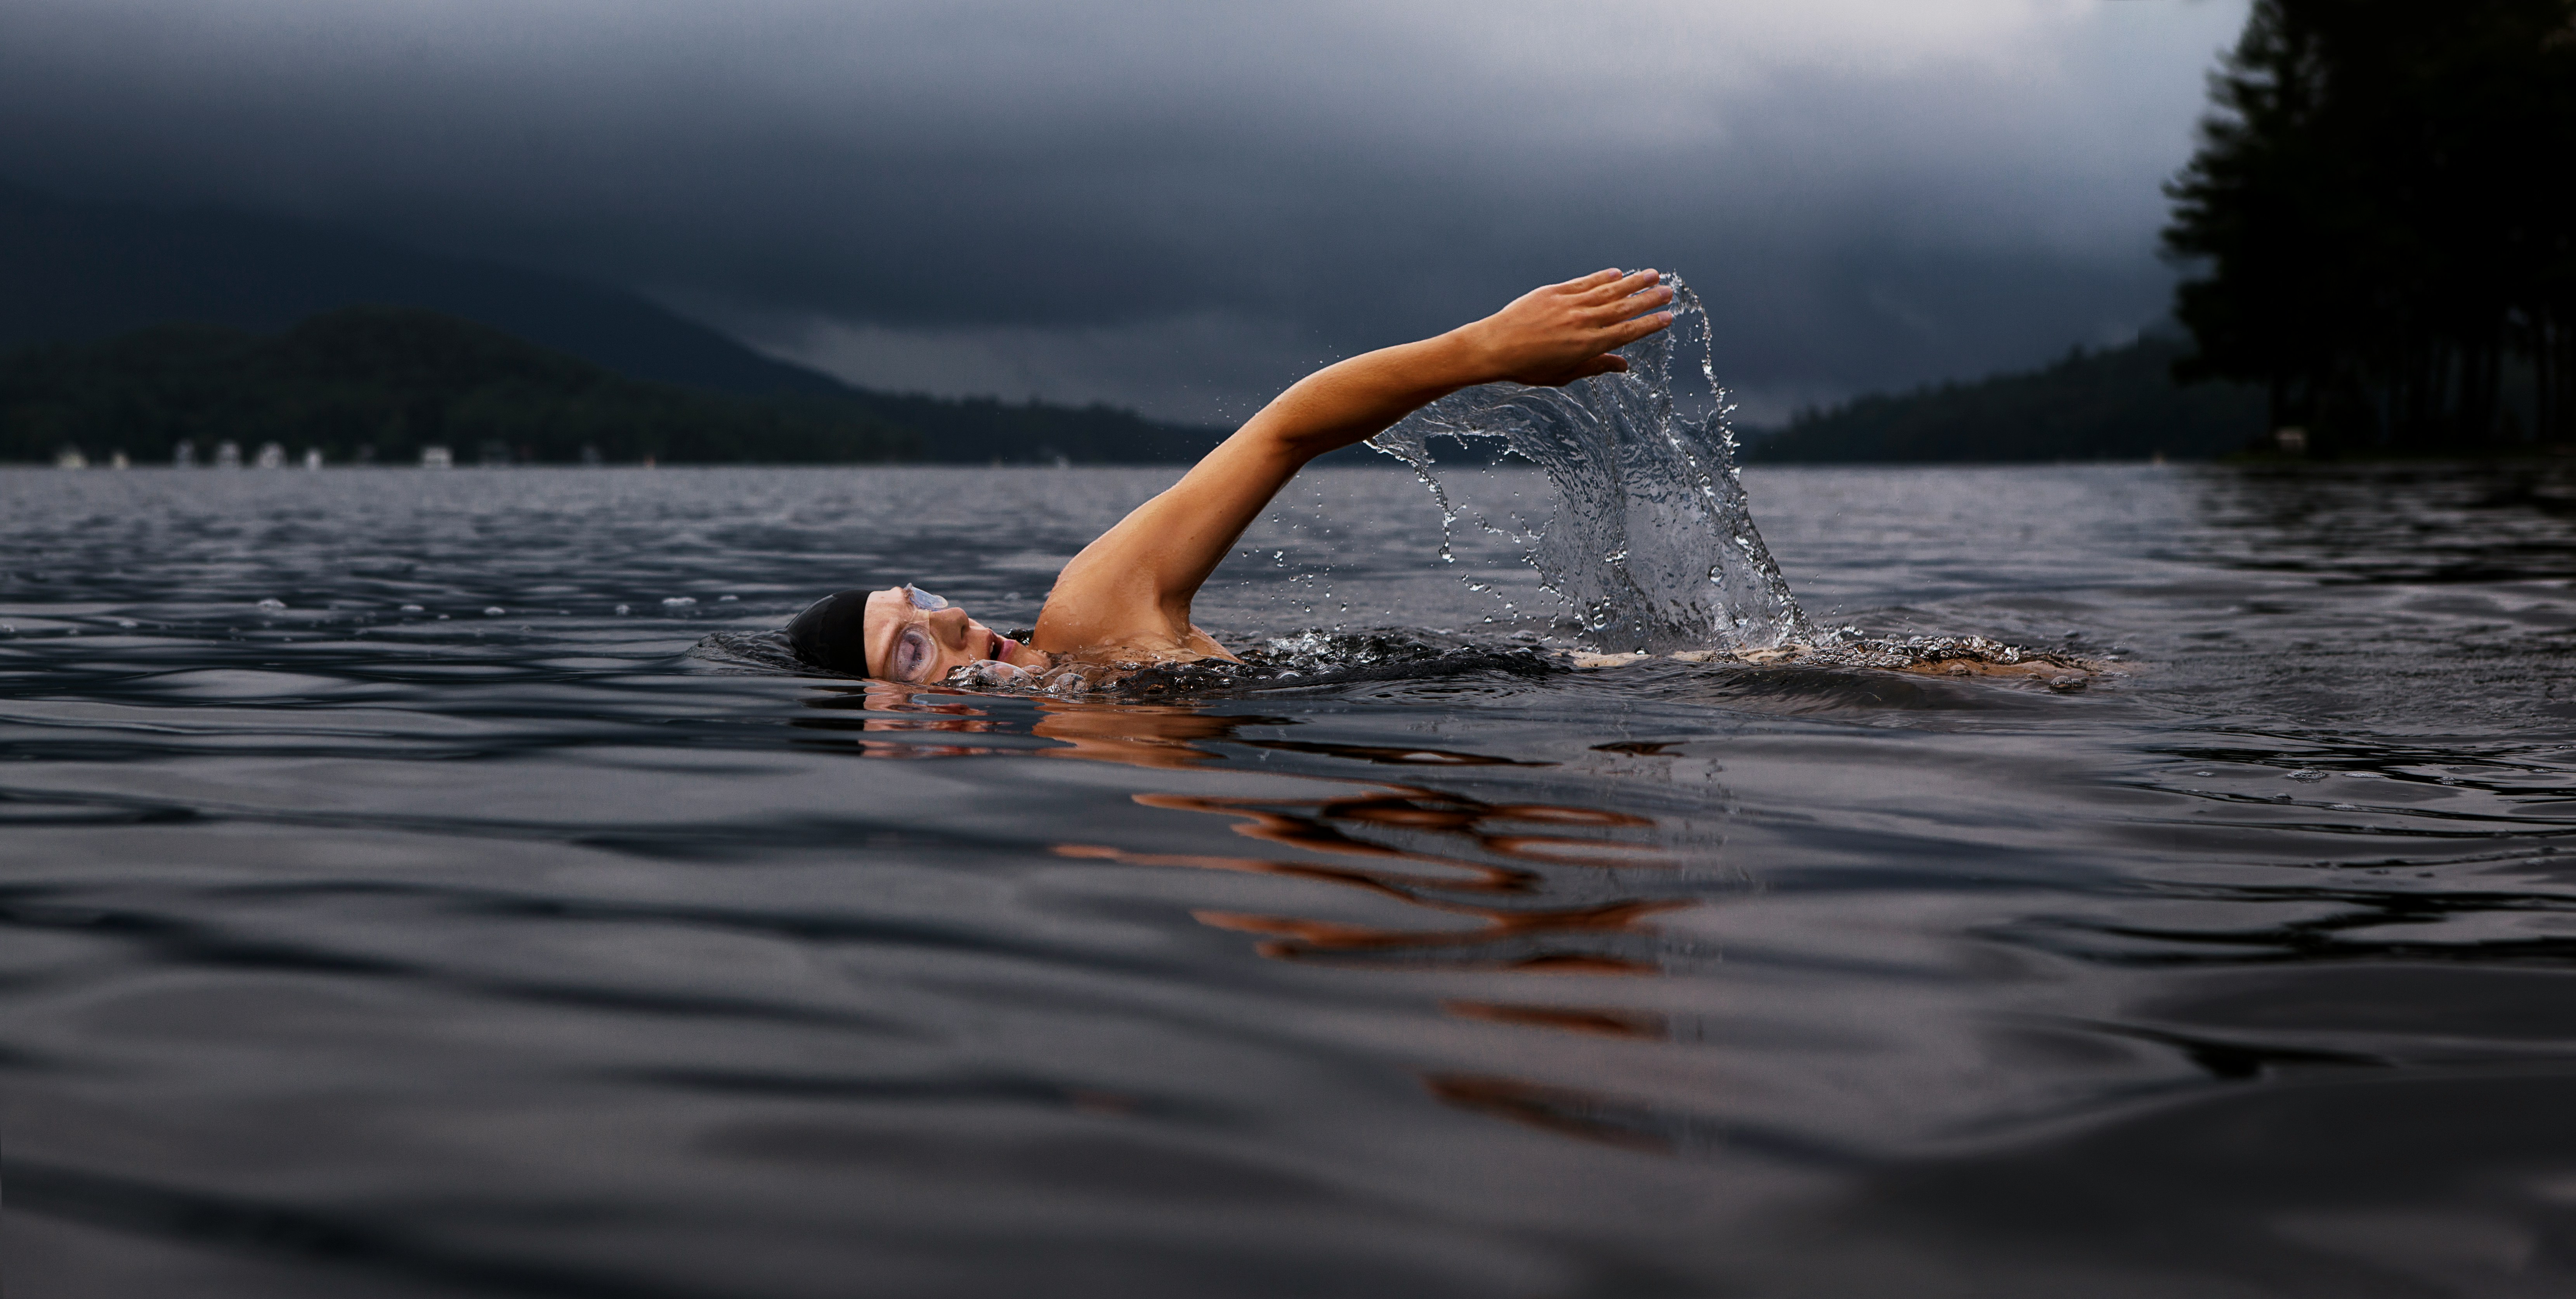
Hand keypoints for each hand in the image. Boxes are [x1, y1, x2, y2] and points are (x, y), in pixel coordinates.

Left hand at [1453, 268, 1675, 387]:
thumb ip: (1596, 367)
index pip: (1627, 333)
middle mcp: (1583, 322)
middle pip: (1624, 308)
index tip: (1668, 317)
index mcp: (1587, 346)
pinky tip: (1617, 272)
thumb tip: (1624, 366)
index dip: (1650, 324)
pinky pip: (1584, 282)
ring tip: (1653, 274)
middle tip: (1669, 291)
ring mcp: (1569, 304)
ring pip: (1609, 290)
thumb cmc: (1527, 366)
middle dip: (1649, 299)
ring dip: (1633, 282)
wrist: (1494, 346)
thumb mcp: (1564, 374)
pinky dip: (1602, 277)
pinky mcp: (1555, 292)